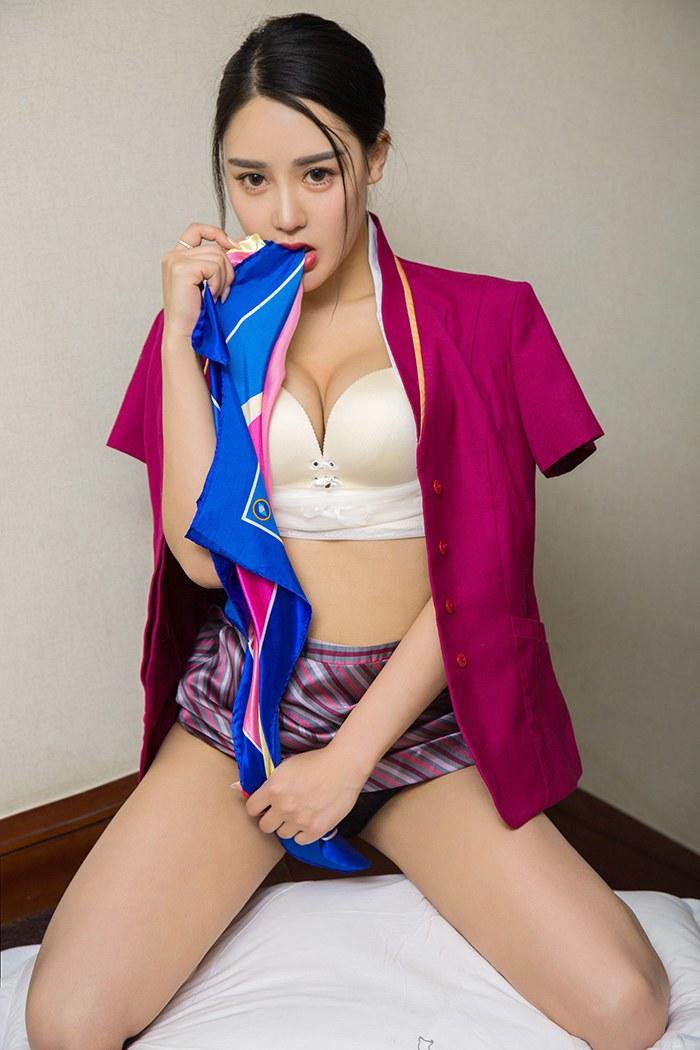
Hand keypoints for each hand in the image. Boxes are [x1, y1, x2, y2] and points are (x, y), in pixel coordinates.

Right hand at [161, 222, 236, 340]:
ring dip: (224, 279)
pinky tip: (211, 296)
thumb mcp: (206, 282)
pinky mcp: (182, 269)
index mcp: (176, 257)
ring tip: (216, 295)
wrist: (186, 334)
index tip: (231, 245)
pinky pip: (214, 267)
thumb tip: (238, 246)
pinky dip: (218, 283)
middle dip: (227, 270)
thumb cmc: (198, 314)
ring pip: (218, 256)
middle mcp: (173, 256)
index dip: (216, 233)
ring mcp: (175, 261)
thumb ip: (213, 263)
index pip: (197, 230)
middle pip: (215, 247)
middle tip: (224, 291)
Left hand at [244, 747, 366, 845]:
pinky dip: (302, 833)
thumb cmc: (316, 762)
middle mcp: (283, 806)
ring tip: (298, 813)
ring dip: (287, 825)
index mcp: (273, 788)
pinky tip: (308, 820)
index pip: (251, 809)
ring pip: (282, 834)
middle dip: (271, 818)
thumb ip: (265, 781)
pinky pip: (299, 840)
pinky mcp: (315, 830)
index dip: (258, 807)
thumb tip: (235, 787)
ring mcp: (299, 820)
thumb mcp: (286, 766)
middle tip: (281, 811)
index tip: (264, 805)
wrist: (344, 766)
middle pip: (264, 826)